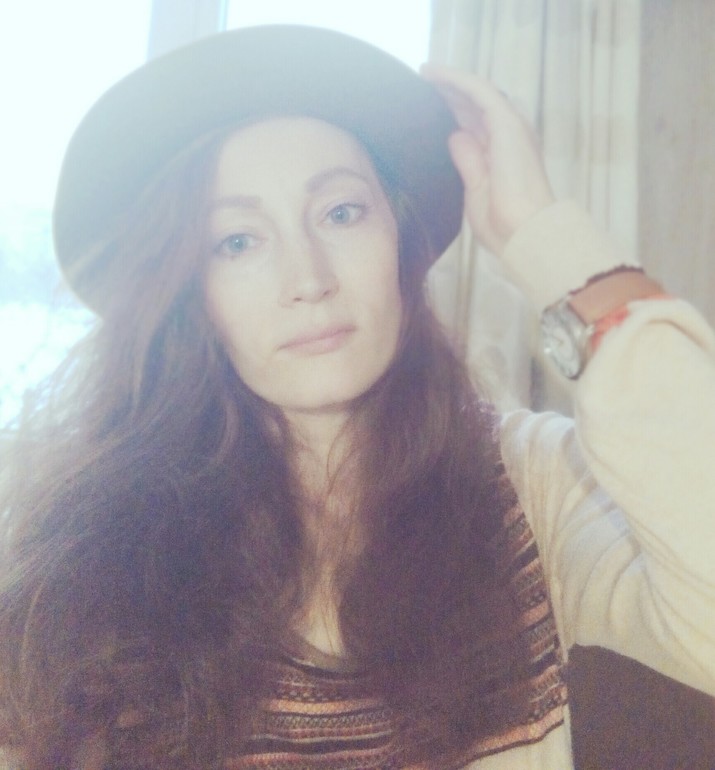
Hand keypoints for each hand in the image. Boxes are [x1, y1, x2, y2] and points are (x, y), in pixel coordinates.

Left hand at [421, 64, 554, 255]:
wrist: (524, 232)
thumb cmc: (503, 224)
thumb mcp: (475, 189)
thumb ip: (466, 161)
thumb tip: (455, 136)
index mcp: (502, 154)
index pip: (474, 124)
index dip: (452, 112)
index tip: (428, 108)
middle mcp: (509, 136)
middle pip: (474, 106)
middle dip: (449, 94)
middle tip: (421, 84)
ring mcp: (510, 127)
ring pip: (476, 93)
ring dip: (450, 81)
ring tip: (424, 72)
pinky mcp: (506, 122)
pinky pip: (478, 90)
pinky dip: (455, 79)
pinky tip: (433, 74)